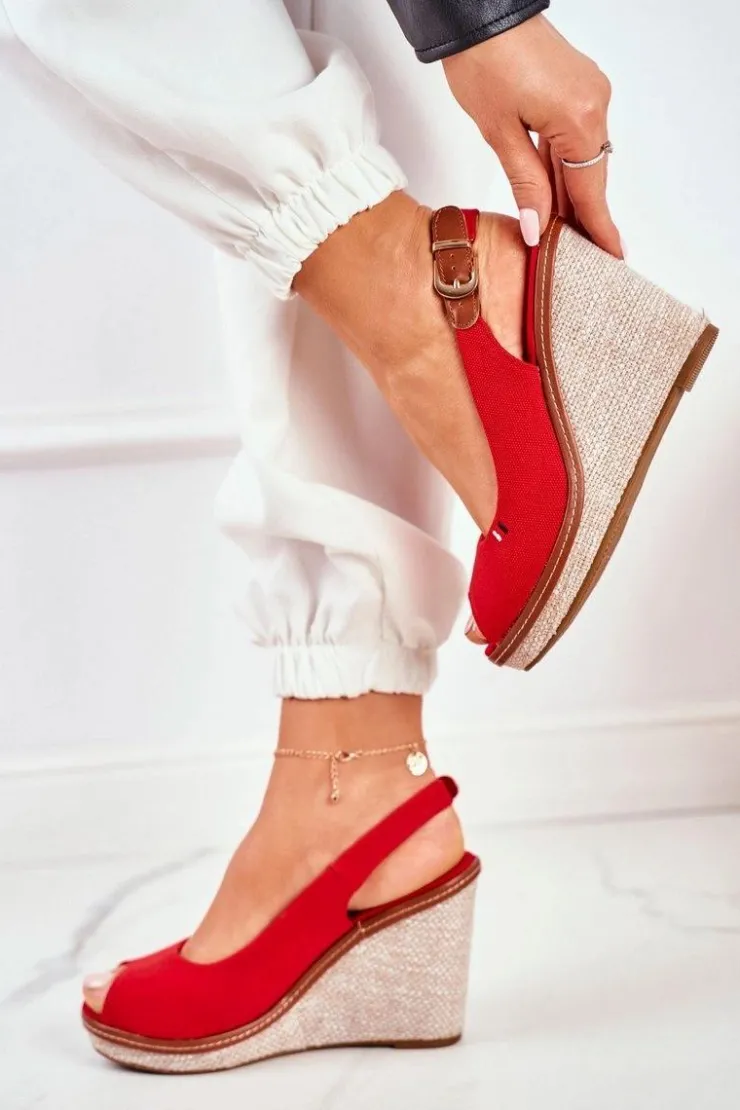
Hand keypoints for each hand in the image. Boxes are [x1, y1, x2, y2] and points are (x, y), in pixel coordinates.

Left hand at [442, 15, 621, 257]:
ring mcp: (587, 93)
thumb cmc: (483, 62)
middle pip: (588, 175)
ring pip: (579, 158)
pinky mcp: (576, 86)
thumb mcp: (500, 134)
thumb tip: (538, 228)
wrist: (478, 11)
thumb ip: (525, 183)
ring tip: (561, 233)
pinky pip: (573, 137)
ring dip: (567, 191)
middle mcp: (594, 105)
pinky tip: (552, 192)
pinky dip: (562, 166)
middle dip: (580, 215)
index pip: (590, 190)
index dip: (597, 227)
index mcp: (579, 119)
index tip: (611, 257)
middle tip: (578, 256)